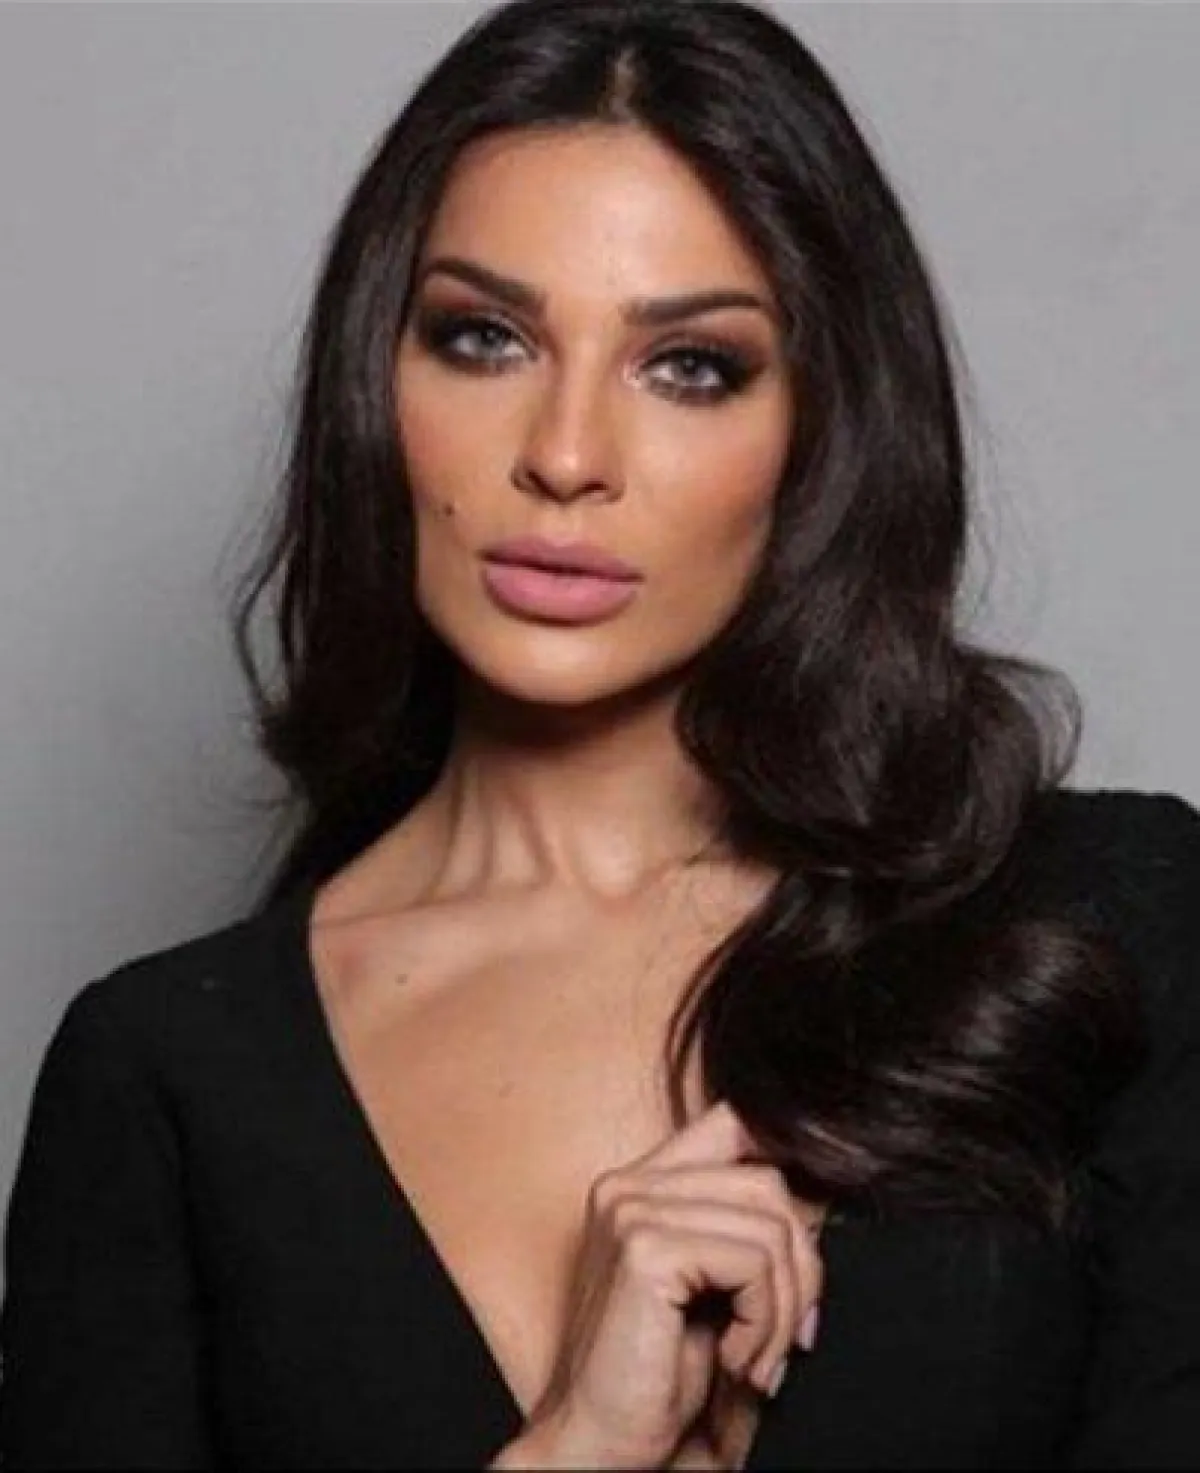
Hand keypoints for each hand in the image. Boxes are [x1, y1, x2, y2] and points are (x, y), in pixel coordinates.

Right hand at [520, 1101, 825, 1469]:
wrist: (600, 1446)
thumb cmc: (659, 1376)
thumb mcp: (713, 1286)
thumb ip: (745, 1228)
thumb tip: (825, 1191)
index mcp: (641, 1182)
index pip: (734, 1120)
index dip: (791, 1153)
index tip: (820, 1225)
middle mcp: (629, 1183)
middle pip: (768, 1182)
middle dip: (801, 1267)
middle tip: (790, 1336)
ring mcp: (632, 1210)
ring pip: (771, 1228)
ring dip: (784, 1310)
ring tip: (760, 1360)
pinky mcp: (644, 1249)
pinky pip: (755, 1264)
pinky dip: (765, 1324)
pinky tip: (738, 1362)